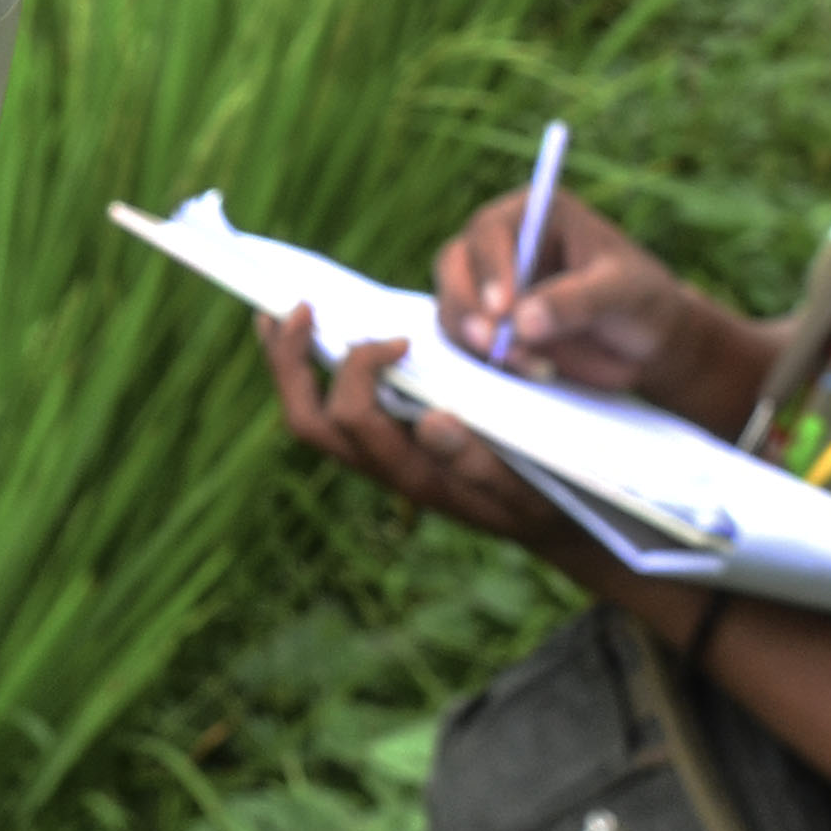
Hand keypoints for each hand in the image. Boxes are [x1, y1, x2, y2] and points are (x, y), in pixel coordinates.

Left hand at [256, 304, 599, 572]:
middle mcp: (383, 469)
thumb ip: (479, 462)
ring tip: (279, 314)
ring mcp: (378, 459)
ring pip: (310, 418)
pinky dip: (310, 371)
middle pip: (308, 422)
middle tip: (294, 306)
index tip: (400, 339)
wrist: (551, 524)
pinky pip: (328, 411)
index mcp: (413, 475)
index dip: (360, 370)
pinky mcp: (385, 446)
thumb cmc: (541, 499)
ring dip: (289, 365)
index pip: (354, 419)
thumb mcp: (523, 487)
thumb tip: (433, 420)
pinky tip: (315, 333)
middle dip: (289, 364)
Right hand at [431, 189, 770, 428]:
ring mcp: (487, 285)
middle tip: (492, 345)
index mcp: (534, 213)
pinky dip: (482, 362)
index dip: (489, 268)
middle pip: (454, 266)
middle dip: (466, 307)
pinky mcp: (485, 324)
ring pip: (451, 307)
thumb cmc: (640, 301)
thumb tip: (522, 322)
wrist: (642, 343)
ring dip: (475, 341)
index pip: (491, 231)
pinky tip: (527, 372)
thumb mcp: (621, 294)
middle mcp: (500, 243)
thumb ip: (576, 302)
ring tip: (527, 366)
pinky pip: (464, 342)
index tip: (502, 310)